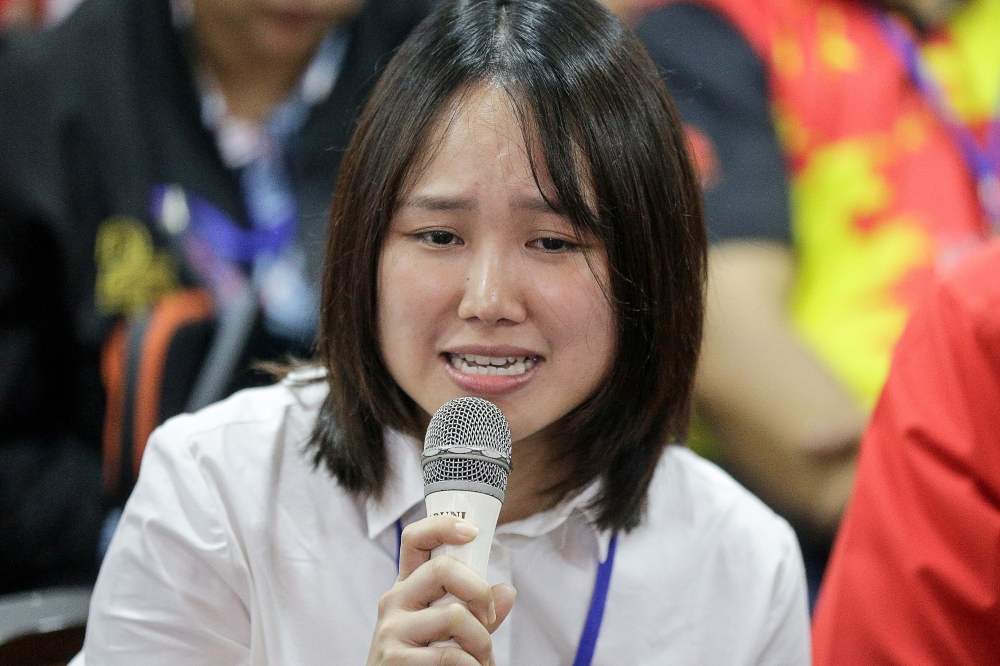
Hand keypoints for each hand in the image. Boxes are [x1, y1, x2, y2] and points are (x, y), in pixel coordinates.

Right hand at [367, 515, 516, 665]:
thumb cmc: (424, 661)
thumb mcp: (448, 630)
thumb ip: (476, 611)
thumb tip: (507, 592)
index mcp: (407, 587)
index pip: (415, 539)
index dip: (442, 526)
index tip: (473, 531)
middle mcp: (394, 601)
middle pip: (442, 569)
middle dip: (480, 592)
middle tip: (489, 617)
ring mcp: (392, 629)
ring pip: (454, 614)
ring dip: (482, 641)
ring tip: (482, 658)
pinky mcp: (395, 659)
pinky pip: (451, 655)